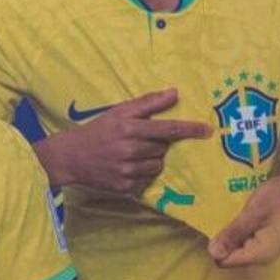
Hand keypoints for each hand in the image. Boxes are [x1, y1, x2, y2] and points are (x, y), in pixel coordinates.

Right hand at [41, 88, 206, 199]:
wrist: (71, 157)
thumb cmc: (98, 130)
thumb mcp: (119, 112)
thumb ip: (148, 103)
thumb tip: (174, 93)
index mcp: (129, 128)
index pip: (167, 129)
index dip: (189, 129)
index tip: (207, 130)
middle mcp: (130, 150)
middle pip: (163, 148)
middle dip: (157, 144)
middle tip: (139, 141)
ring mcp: (128, 170)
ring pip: (157, 166)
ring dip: (151, 160)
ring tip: (132, 154)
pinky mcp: (126, 187)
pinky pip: (147, 180)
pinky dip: (142, 174)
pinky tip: (127, 167)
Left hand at [208, 162, 279, 266]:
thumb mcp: (253, 212)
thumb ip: (233, 233)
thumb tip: (212, 253)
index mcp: (261, 254)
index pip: (225, 261)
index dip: (215, 246)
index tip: (215, 226)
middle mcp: (263, 257)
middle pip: (229, 256)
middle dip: (222, 240)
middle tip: (224, 217)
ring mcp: (264, 250)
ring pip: (234, 248)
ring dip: (229, 233)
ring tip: (231, 214)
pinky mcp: (264, 241)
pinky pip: (242, 241)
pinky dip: (237, 230)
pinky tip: (239, 216)